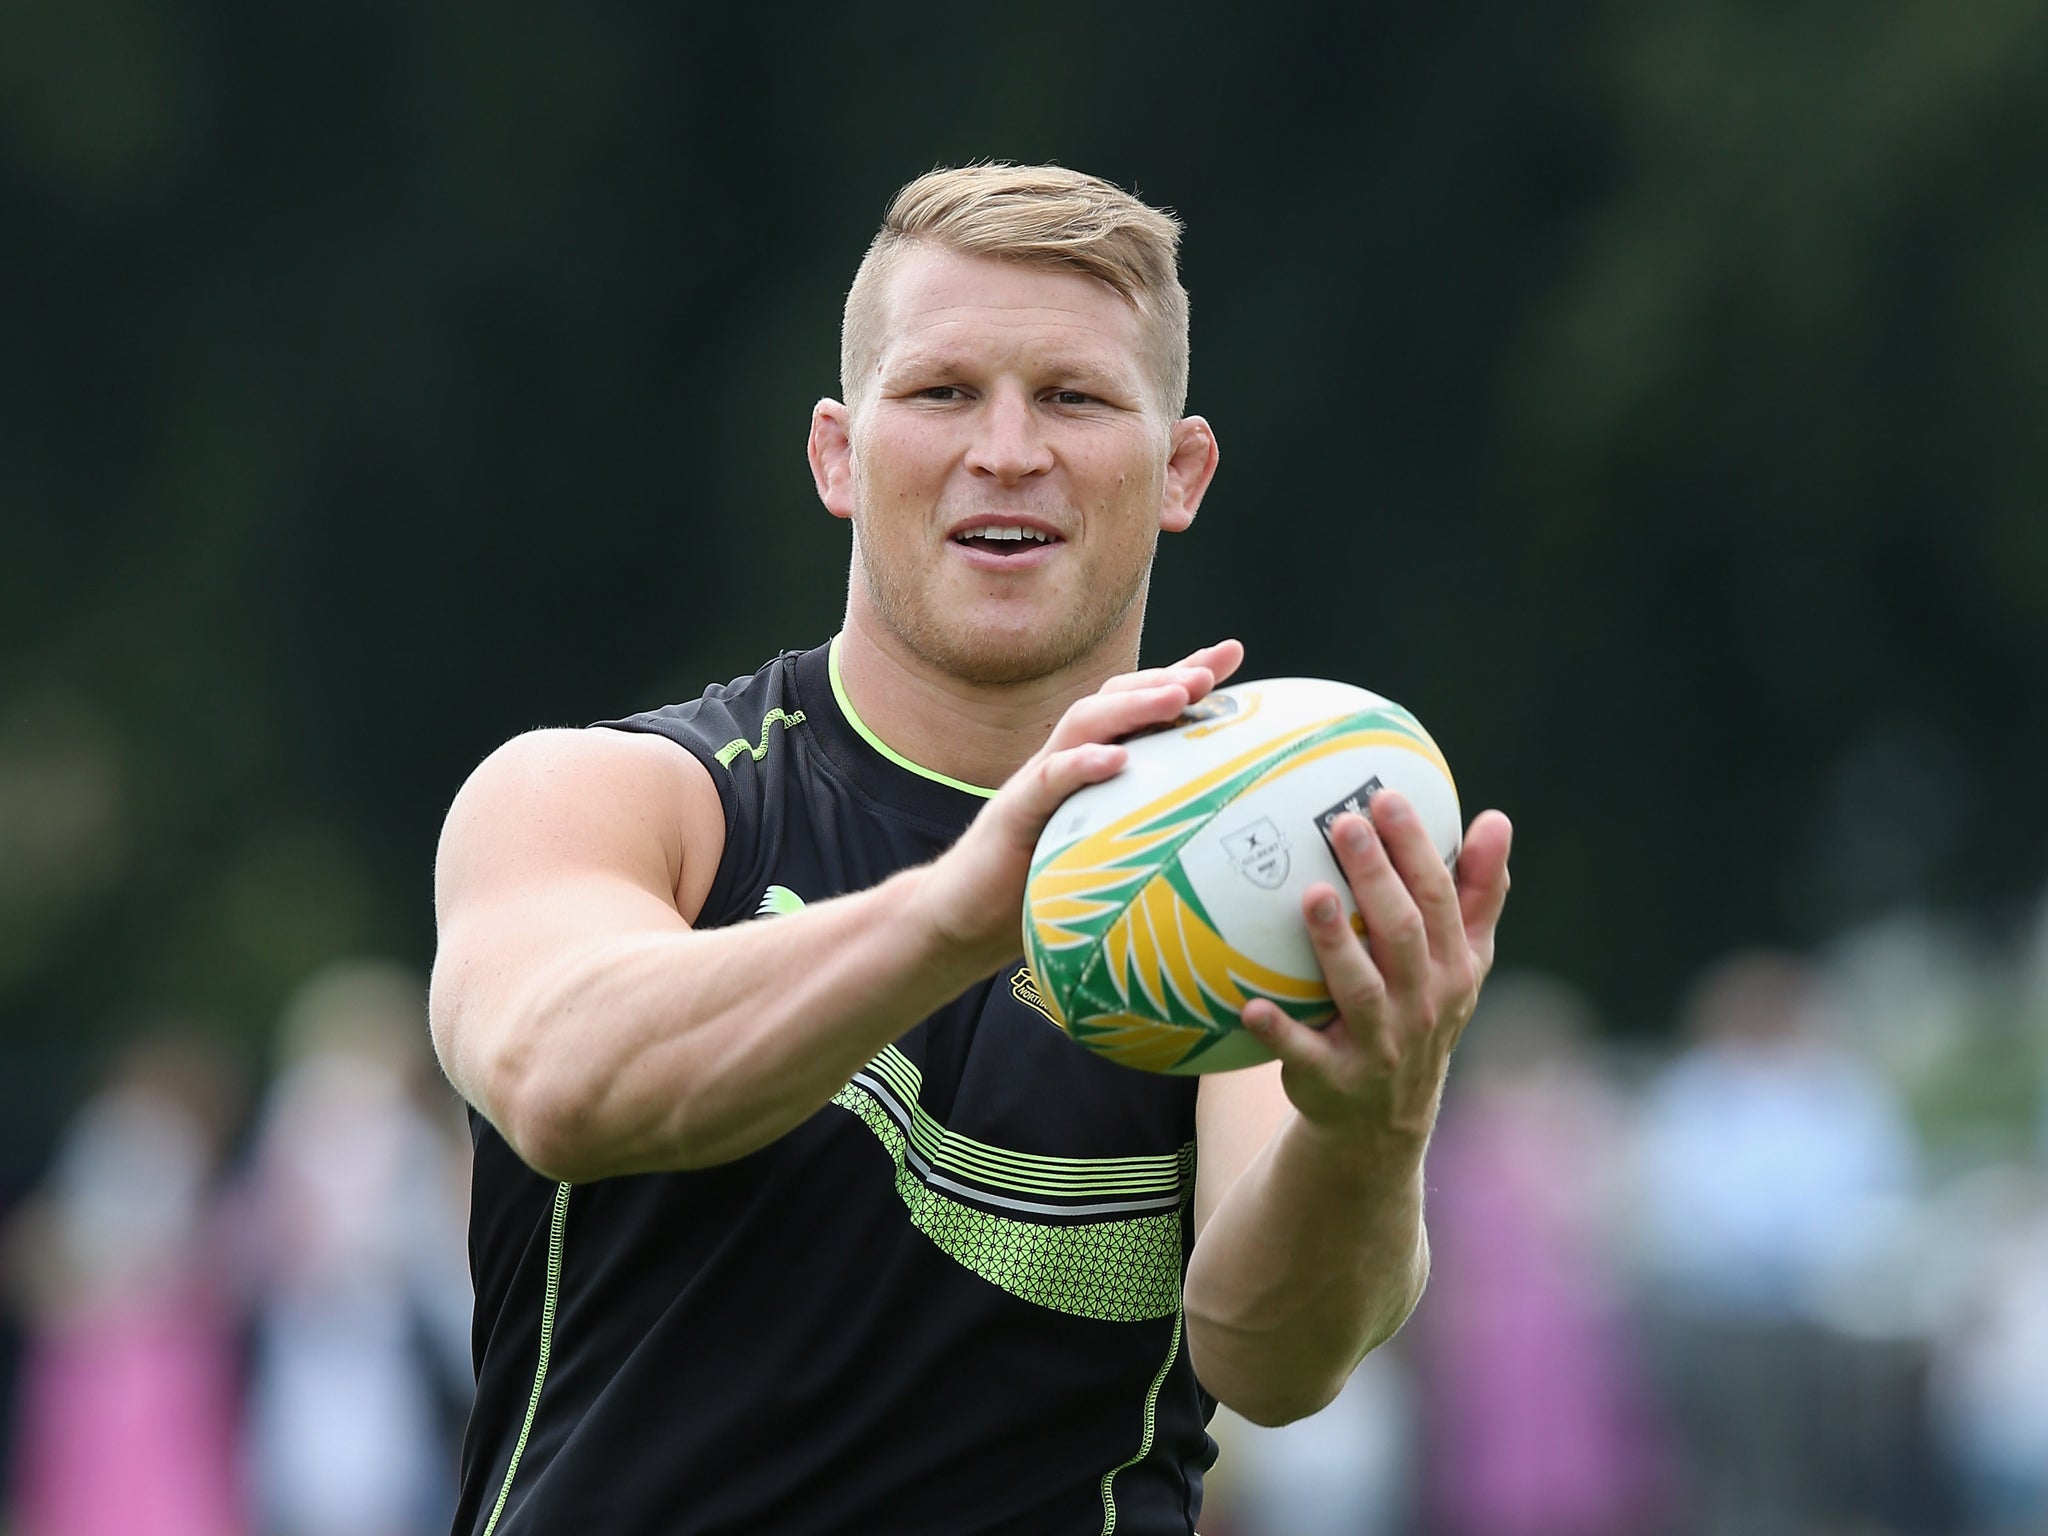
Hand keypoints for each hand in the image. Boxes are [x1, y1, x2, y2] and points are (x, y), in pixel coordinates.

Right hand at [912, 639, 1245, 974]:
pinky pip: (1047, 781)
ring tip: (1178, 696)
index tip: (1231, 652)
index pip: (1139, 708)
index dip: (1182, 675)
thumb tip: (1220, 849)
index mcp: (1092, 768)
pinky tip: (1116, 759)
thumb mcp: (1105, 857)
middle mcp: (1065, 762)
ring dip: (1133, 706)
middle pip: (1114, 700)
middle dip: (1163, 679)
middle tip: (1209, 673)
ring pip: (1083, 725)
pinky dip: (1081, 765)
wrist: (962, 920)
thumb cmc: (1039, 892)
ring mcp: (1036, 783)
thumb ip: (1147, 840)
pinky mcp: (1012, 815)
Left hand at [1240, 793, 1512, 1148]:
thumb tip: (1497, 820)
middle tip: (1344, 823)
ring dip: (1335, 943)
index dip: (1417, 849)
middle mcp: (1421, 1005)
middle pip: (1402, 935)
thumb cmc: (1420, 1011)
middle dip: (1377, 879)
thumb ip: (1478, 892)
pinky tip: (1249, 1004)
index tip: (1388, 797)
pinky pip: (1302, 1052)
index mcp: (1453, 968)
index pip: (1439, 900)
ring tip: (1311, 895)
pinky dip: (1279, 1031)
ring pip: (1358, 989)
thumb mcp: (1462, 960)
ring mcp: (1378, 1044)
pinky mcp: (1332, 1079)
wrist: (1386, 1119)